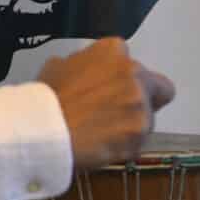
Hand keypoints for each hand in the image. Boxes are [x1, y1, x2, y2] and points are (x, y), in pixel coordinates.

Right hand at [38, 39, 175, 172]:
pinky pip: (138, 143)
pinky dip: (124, 149)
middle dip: (142, 101)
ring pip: (148, 119)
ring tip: (102, 136)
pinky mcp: (140, 133)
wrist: (42, 130)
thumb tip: (88, 73)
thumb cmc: (45, 99)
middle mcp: (133, 72)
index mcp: (114, 50)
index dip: (125, 81)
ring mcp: (140, 103)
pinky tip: (101, 148)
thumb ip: (84, 65)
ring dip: (131, 128)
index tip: (112, 92)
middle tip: (116, 116)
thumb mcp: (58, 66)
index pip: (136, 65)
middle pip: (156, 89)